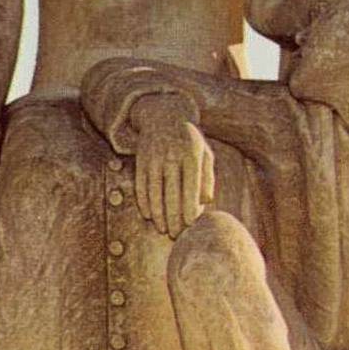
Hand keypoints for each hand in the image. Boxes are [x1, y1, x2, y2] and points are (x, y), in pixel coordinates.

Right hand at [130, 94, 214, 238]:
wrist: (163, 114)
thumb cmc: (189, 140)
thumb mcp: (204, 153)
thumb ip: (208, 177)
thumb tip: (207, 201)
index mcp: (191, 155)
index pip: (191, 187)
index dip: (190, 208)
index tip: (190, 224)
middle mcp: (171, 156)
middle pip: (172, 193)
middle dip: (174, 217)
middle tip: (176, 235)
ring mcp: (154, 158)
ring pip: (154, 192)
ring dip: (157, 214)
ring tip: (163, 229)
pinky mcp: (140, 160)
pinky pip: (140, 185)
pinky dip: (144, 202)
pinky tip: (148, 215)